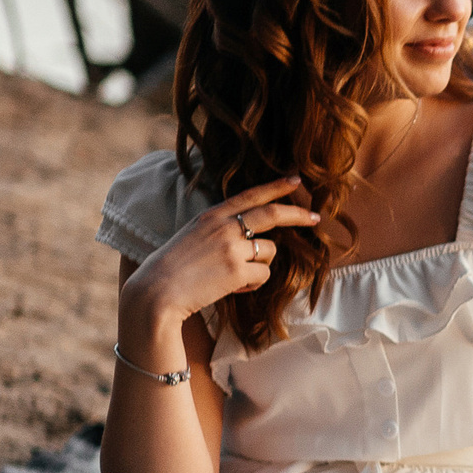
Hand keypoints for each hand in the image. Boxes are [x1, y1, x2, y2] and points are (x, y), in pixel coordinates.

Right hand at [121, 178, 319, 327]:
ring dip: (259, 267)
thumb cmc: (171, 269)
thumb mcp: (192, 235)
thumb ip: (219, 229)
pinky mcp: (237, 270)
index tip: (296, 180)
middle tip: (316, 217)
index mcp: (212, 215)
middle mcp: (224, 226)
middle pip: (273, 214)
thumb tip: (252, 236)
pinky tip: (232, 288)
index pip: (250, 195)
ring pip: (269, 252)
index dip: (276, 187)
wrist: (156, 292)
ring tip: (234, 277)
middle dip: (299, 215)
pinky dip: (252, 285)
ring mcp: (232, 247)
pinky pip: (263, 276)